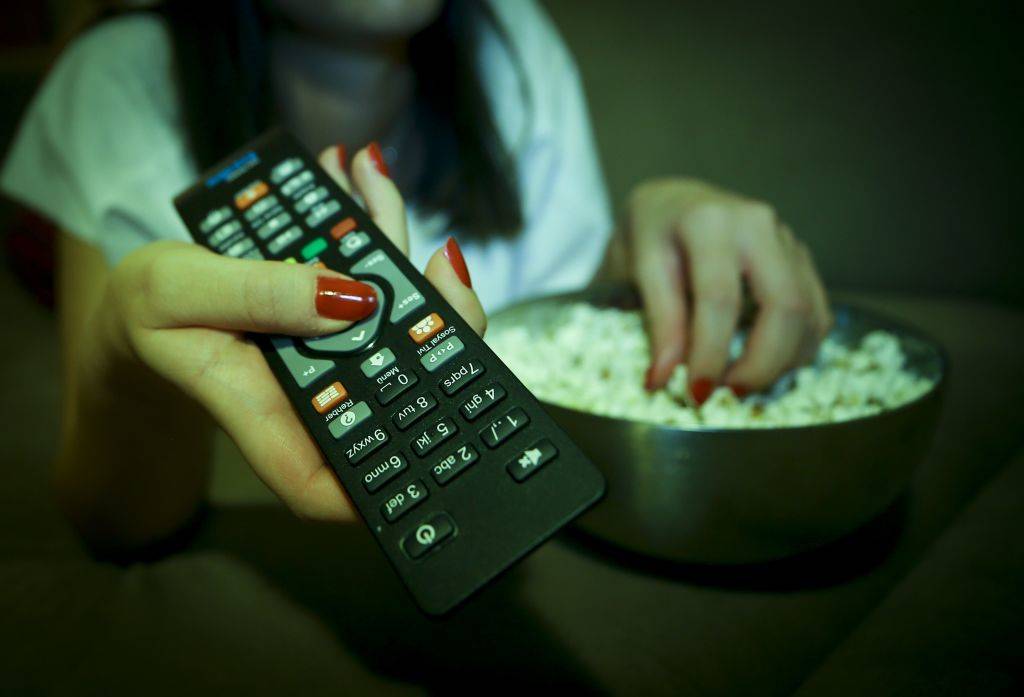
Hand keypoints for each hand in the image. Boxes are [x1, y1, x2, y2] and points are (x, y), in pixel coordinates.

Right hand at [102, 144, 483, 521]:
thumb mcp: (176, 295)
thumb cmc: (147, 313)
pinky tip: (359, 174)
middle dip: (437, 323)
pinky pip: (369, 277)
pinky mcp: (335, 317)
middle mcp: (316, 394)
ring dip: (399, 250)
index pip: (335, 482)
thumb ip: (254, 295)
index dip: (395, 471)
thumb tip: (347, 298)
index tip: (442, 416)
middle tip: (441, 263)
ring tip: (377, 182)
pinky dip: (367, 223)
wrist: (144, 299)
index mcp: (268, 418)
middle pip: (400, 388)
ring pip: (396, 320)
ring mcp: (333, 355)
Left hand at [614, 178, 830, 402]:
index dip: (710, 354)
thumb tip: (662, 380)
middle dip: (761, 363)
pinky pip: (816, 312)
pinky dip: (798, 350)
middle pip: (784, 305)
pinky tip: (765, 367)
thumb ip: (656, 322)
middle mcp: (755, 223)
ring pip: (808, 312)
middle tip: (729, 394)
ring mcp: (785, 239)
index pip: (719, 299)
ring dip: (781, 362)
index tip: (696, 393)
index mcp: (707, 221)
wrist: (671, 203)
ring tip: (741, 385)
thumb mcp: (633, 271)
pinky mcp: (801, 258)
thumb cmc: (648, 238)